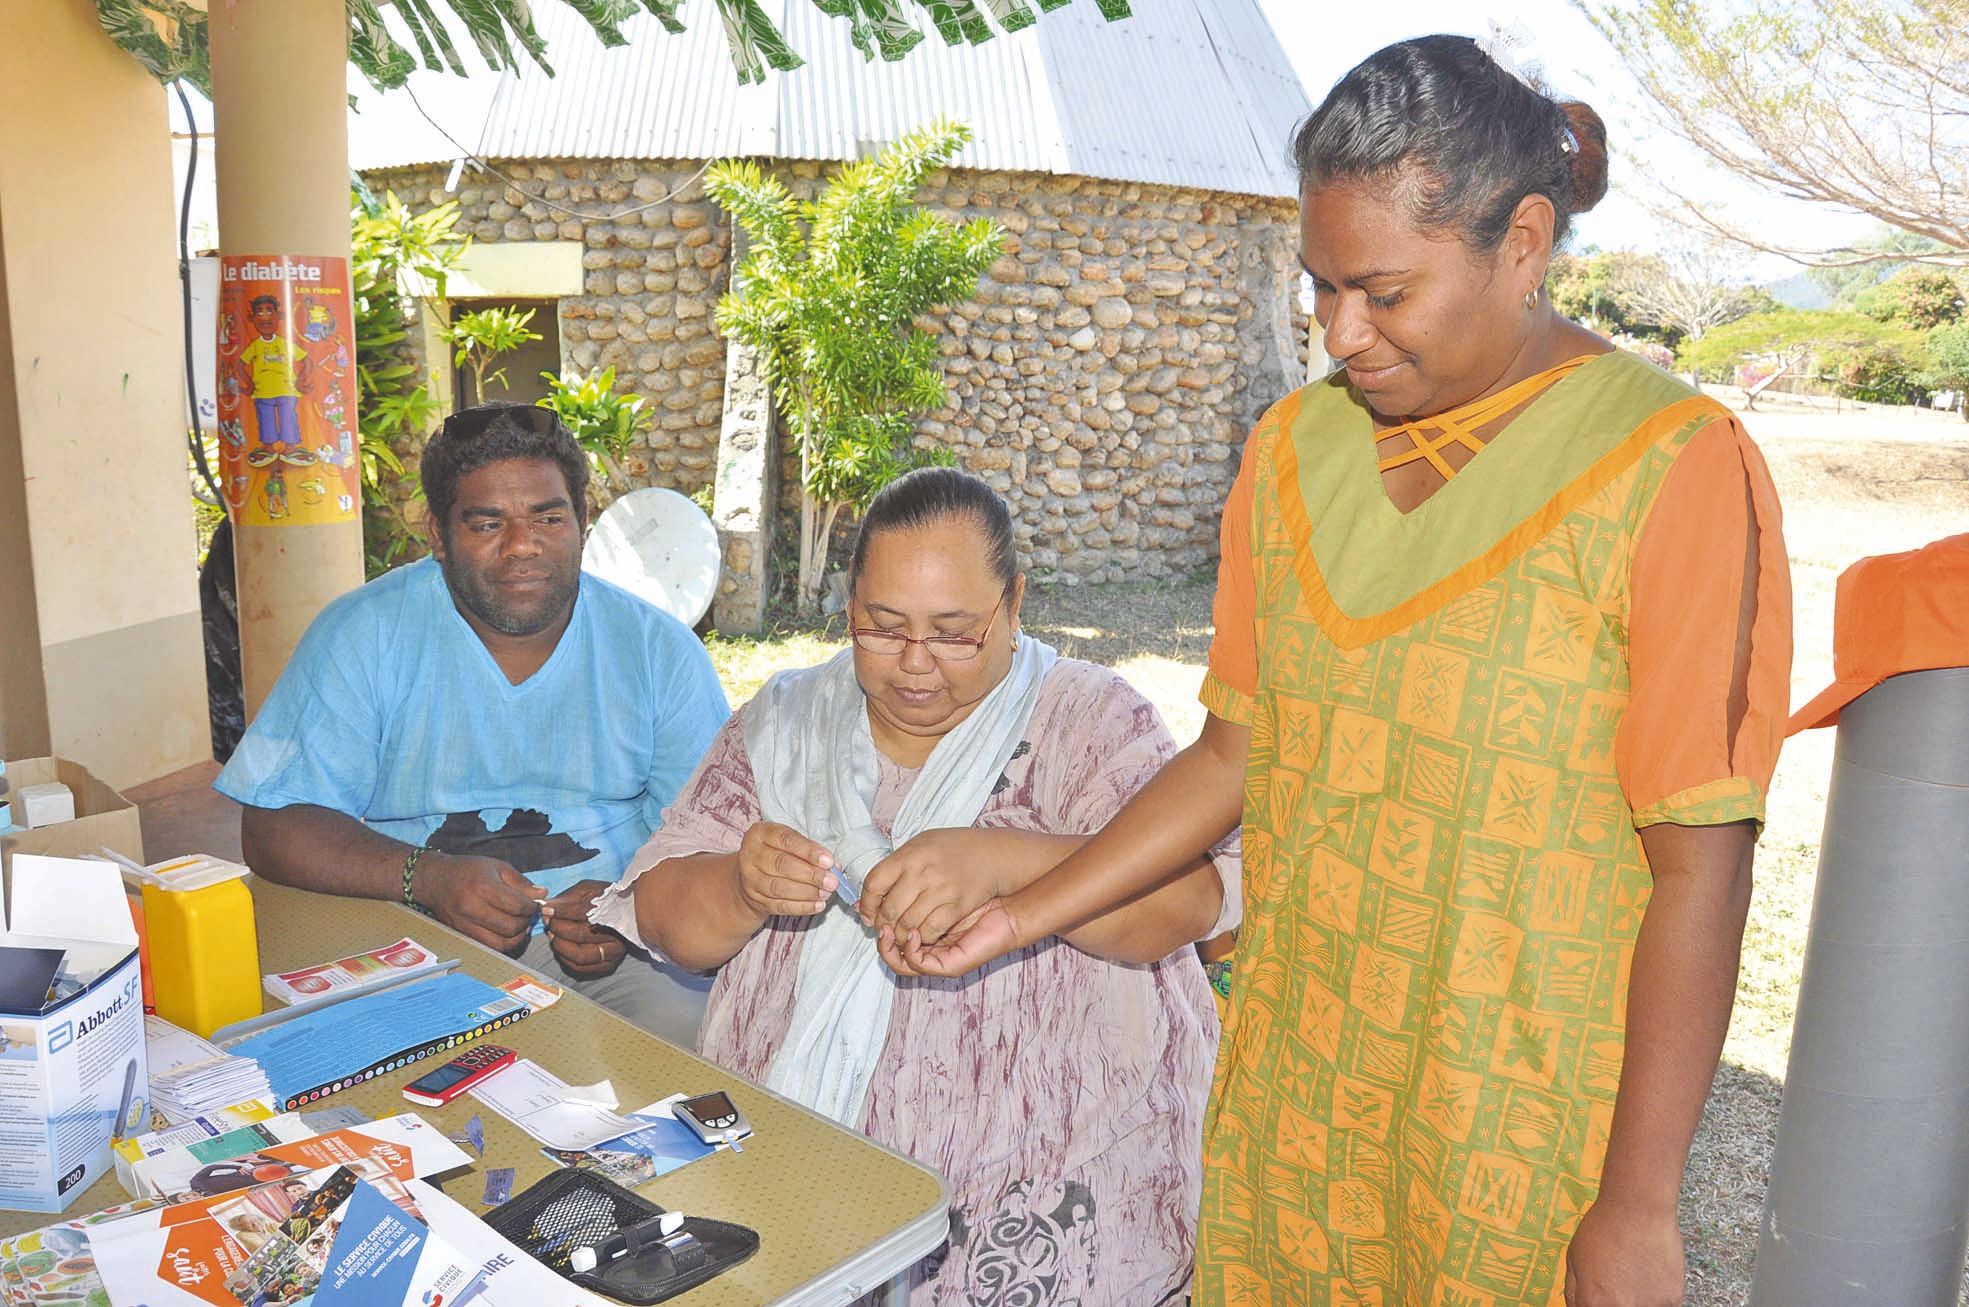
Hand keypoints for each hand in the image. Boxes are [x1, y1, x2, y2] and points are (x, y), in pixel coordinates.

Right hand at [415, 853, 544, 955]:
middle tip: (528, 915)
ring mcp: (464, 924)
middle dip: (526, 923)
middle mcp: (472, 908)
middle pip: (511, 927)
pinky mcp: (461, 935)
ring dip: (516, 937)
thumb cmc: (468, 870)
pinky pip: (488, 947)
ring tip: (519, 925)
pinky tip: (506, 931)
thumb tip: (542, 894)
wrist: (434, 880)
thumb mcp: (497, 867)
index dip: (532, 907)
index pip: (518, 906)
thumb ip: (521, 882)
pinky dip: (502, 943)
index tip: (534, 903)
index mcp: (483, 887)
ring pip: (501, 943)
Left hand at [540, 879, 627, 978]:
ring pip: (579, 955)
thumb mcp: (588, 890)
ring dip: (559, 945)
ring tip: (552, 933)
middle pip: (581, 935)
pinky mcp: (608, 965)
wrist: (625, 913)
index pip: (584, 912)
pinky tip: (560, 945)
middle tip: (548, 921)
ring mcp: (614, 953)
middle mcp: (618, 934)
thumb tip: (548, 907)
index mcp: (616, 912)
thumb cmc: (603, 899)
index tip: (547, 909)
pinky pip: (580, 968)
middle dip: (558, 927)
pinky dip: (564, 958)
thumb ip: (568, 898)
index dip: (562, 911)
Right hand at [733, 821, 836, 920]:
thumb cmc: (777, 853)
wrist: (751, 876)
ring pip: (780, 888)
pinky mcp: (755, 899)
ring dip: (808, 892)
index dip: (809, 852)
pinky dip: (801, 907)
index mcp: (760, 833)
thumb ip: (810, 851)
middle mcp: (750, 855)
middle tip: (832, 881)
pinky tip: (818, 905)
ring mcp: (750, 879)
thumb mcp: (789, 843)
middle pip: (782, 865)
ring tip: (826, 893)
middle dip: (811, 874)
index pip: (786, 840)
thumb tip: (834, 866)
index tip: (829, 861)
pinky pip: (780, 906)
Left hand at [857, 828, 1002, 945]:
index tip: (866, 914)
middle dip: (882, 925)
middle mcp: (922, 872)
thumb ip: (895, 867)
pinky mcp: (957, 906)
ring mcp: (940, 889)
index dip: (866, 904)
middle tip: (882, 929)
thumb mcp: (921, 845)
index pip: (873, 883)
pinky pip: (931, 930)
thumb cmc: (955, 848)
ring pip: (907, 925)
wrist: (994, 854)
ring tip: (900, 935)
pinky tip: (921, 935)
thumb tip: (869, 895)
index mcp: (909, 855)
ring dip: (900, 936)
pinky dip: (922, 938)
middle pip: (888, 909)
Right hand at [880, 897, 1026, 977]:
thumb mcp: (939, 888)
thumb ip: (912, 889)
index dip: (874, 926)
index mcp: (922, 933)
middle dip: (878, 935)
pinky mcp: (948, 965)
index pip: (889, 939)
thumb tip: (880, 885)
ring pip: (899, 963)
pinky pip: (919, 965)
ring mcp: (937, 960)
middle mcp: (927, 950)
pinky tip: (912, 936)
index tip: (866, 912)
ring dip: (888, 947)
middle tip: (872, 921)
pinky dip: (909, 953)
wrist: (1010, 912)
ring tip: (887, 929)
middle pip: (889, 953)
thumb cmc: (977, 894)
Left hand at [1565, 1194, 1684, 1305]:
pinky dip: (1656, 1295)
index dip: (1596, 1304)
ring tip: (1634, 1277)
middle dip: (1616, 1302)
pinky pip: (1661, 1305)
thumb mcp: (1573, 1259)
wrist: (1638, 1209)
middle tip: (1620, 1284)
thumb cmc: (1605, 1227)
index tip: (1601, 1299)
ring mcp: (1648, 1306)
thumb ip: (1574, 1293)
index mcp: (1592, 1302)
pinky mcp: (1671, 1300)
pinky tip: (1649, 1273)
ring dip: (1638, 1301)